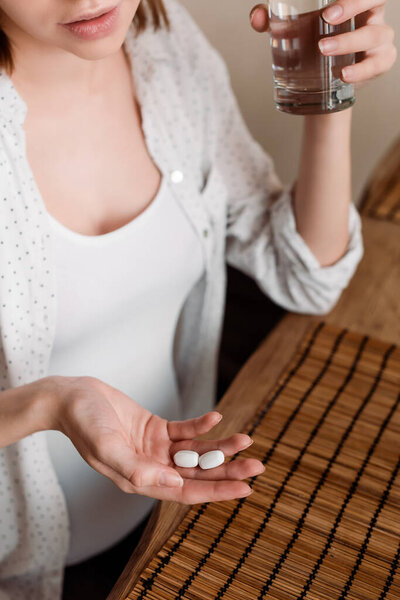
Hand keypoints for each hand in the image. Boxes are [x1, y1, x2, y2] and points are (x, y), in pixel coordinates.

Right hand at [46, 375, 263, 503]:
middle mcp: (151, 467)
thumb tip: (173, 482)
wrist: (73, 398)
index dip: (216, 492)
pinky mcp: (155, 428)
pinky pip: (184, 430)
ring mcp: (154, 448)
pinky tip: (216, 418)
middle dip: (227, 470)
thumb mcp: (107, 447)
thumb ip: (137, 468)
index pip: (186, 492)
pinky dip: (201, 425)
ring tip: (246, 440)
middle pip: (197, 473)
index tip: (245, 489)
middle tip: (257, 466)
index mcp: (140, 479)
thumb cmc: (84, 424)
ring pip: (196, 452)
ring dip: (220, 447)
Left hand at [249, 1, 396, 87]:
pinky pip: (377, 64)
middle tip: (327, 18)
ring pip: (374, 35)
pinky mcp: (379, 64)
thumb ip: (274, 23)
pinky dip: (362, 70)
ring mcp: (378, 41)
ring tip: (324, 49)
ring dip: (349, 41)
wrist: (323, 86)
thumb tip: (257, 17)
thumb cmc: (313, 48)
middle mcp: (371, 17)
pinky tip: (344, 74)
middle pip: (376, 0)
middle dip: (353, 5)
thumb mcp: (295, 33)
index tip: (326, 6)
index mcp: (354, 3)